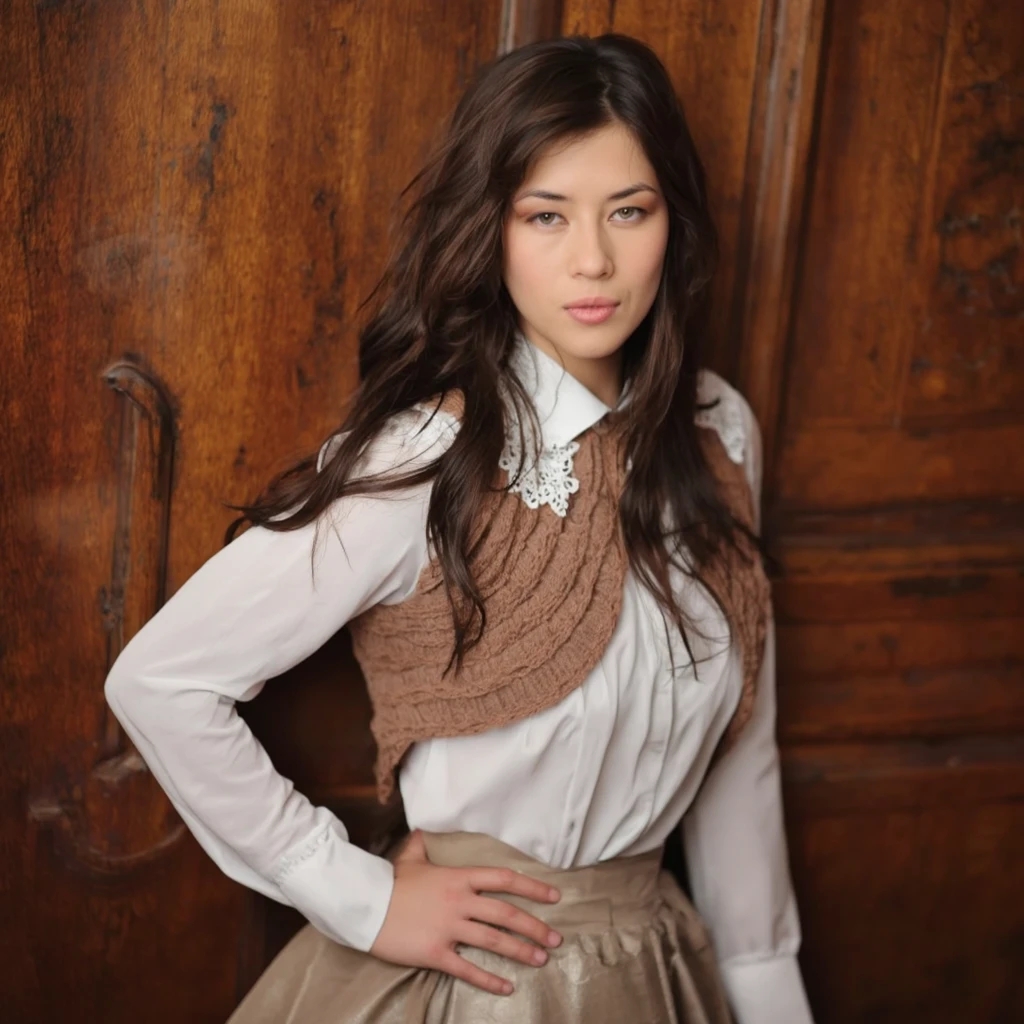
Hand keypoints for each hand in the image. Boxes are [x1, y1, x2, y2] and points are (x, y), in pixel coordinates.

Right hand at [369, 829, 562, 994]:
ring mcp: (449, 928)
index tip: (555, 895)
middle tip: (556, 938)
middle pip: (506, 914)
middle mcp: (460, 901)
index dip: (532, 887)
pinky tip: (506, 987)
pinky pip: (467, 969)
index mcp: (458, 877)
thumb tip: (420, 831)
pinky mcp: (436, 952)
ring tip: (541, 959)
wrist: (364, 904)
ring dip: (521, 951)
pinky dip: (489, 980)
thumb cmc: (389, 882)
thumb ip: (420, 846)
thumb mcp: (409, 859)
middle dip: (535, 926)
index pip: (504, 879)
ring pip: (494, 941)